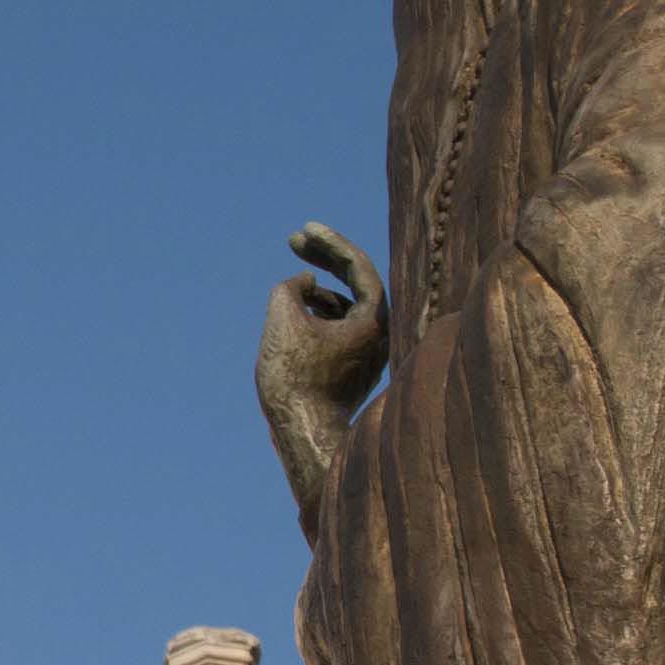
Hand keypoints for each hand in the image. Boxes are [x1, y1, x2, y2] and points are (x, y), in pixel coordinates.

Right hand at [257, 222, 386, 535]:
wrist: (302, 434)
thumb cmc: (294, 378)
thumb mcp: (282, 317)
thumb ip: (290, 286)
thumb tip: (302, 282)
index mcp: (376, 322)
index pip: (359, 267)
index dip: (330, 243)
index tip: (303, 230)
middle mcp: (382, 337)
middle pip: (358, 283)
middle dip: (326, 259)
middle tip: (296, 240)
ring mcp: (370, 355)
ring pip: (347, 308)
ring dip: (319, 291)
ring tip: (290, 287)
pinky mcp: (355, 371)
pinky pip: (340, 330)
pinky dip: (320, 316)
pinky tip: (296, 315)